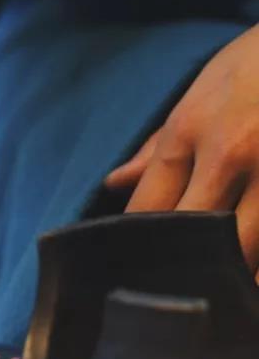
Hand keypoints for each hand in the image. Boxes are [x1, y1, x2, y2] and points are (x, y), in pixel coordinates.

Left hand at [105, 24, 258, 271]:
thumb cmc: (257, 62)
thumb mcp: (202, 90)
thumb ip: (159, 145)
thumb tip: (114, 183)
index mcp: (192, 130)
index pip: (151, 205)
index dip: (140, 243)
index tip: (135, 267)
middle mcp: (232, 151)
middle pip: (196, 232)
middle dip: (187, 266)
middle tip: (178, 295)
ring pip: (250, 245)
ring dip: (238, 275)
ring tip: (227, 295)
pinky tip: (257, 283)